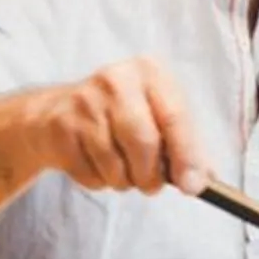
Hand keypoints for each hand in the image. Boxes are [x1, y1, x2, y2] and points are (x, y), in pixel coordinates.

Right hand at [25, 58, 209, 196]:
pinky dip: (99, 181)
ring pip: (116, 166)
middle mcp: (116, 80)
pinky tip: (95, 163)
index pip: (175, 117)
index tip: (193, 186)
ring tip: (120, 168)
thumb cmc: (120, 115)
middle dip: (151, 176)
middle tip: (151, 185)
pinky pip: (91, 175)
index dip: (186, 156)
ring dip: (123, 181)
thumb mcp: (157, 116)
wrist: (57, 111)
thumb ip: (185, 146)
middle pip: (145, 143)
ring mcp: (84, 102)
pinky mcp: (61, 127)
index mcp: (149, 72)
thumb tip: (201, 181)